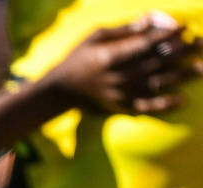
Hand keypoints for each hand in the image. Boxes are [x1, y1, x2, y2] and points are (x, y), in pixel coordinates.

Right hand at [40, 17, 197, 116]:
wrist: (59, 91)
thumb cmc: (78, 58)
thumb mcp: (93, 36)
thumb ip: (122, 29)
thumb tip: (149, 20)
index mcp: (110, 57)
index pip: (145, 44)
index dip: (167, 35)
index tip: (185, 28)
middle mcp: (117, 76)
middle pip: (157, 62)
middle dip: (182, 52)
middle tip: (202, 44)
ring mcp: (120, 93)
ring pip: (157, 83)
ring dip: (182, 76)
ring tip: (202, 68)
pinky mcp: (120, 107)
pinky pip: (146, 107)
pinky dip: (165, 104)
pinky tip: (183, 99)